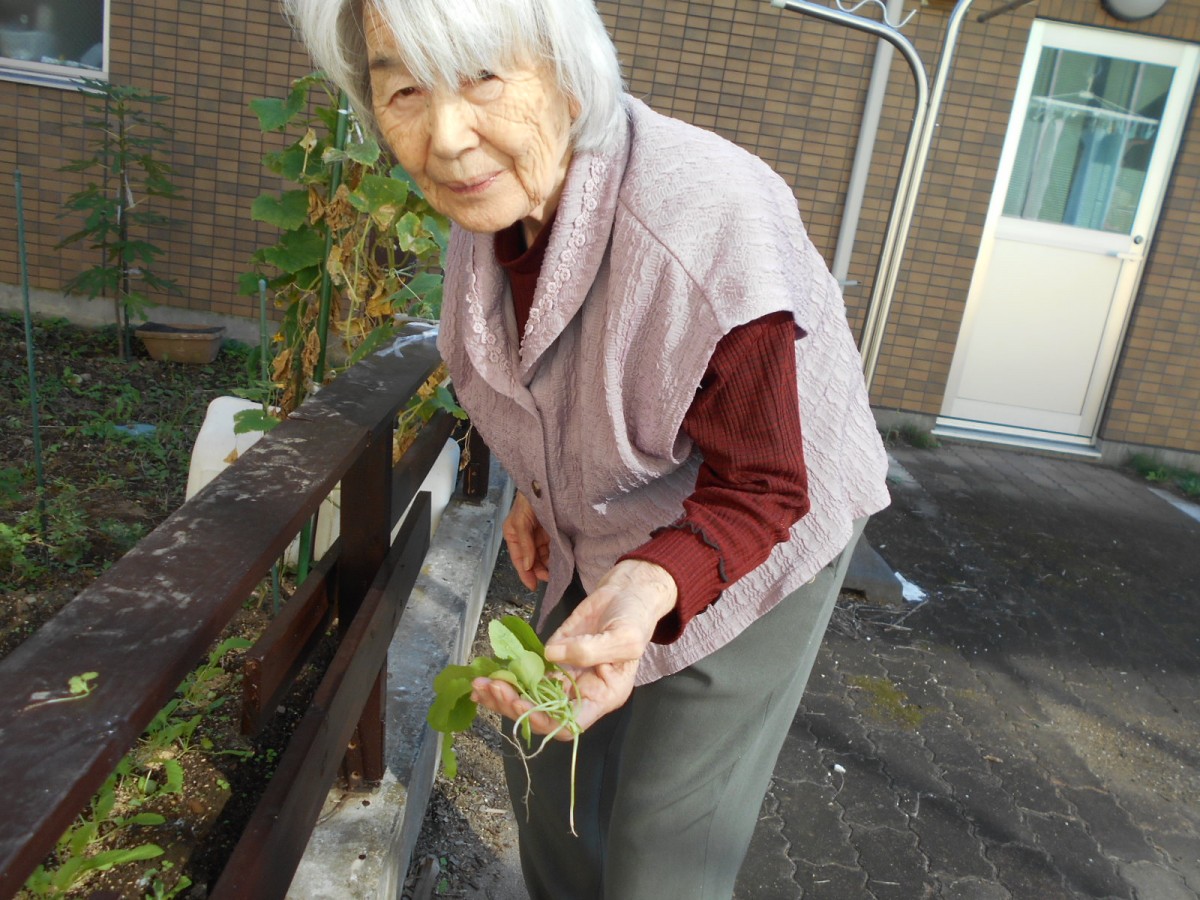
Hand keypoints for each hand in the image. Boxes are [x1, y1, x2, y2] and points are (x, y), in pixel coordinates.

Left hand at [472, 560, 677, 736]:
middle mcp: (580, 692)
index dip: (543, 719)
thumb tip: (551, 656)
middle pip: (541, 714)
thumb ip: (590, 650)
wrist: (627, 592)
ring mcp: (563, 675)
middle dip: (513, 704)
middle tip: (490, 688)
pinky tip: (485, 675)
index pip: (569, 724)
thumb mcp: (624, 636)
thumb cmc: (635, 618)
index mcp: (602, 696)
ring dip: (502, 695)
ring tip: (479, 685)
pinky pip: (525, 673)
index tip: (520, 702)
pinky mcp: (551, 657)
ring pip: (529, 697)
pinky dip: (505, 675)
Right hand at [502, 491, 549, 589]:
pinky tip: (562, 562)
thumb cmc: (528, 500)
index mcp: (513, 536)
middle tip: (550, 578)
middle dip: (540, 571)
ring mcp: (539, 536)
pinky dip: (556, 557)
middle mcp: (526, 539)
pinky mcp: (552, 533)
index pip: (519, 560)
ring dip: (549, 566)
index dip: (525, 574)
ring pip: (543, 557)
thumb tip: (528, 565)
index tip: (533, 587)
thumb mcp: (520, 521)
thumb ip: (524, 544)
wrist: (545, 483)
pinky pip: (553, 549)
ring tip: (557, 572)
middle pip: (532, 561)